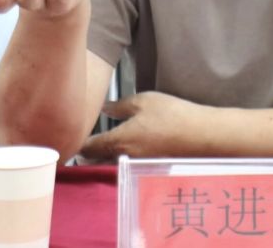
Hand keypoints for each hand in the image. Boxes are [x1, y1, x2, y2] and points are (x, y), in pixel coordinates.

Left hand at [79, 92, 209, 159]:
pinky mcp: (148, 172)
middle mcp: (123, 160)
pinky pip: (125, 169)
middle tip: (79, 144)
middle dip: (86, 155)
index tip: (69, 137)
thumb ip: (119, 105)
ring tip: (98, 149)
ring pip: (110, 167)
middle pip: (95, 162)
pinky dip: (119, 163)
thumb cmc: (174, 117)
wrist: (203, 137)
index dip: (75, 142)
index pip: (87, 147)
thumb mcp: (144, 101)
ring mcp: (136, 169)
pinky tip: (124, 153)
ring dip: (102, 161)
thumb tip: (104, 108)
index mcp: (118, 141)